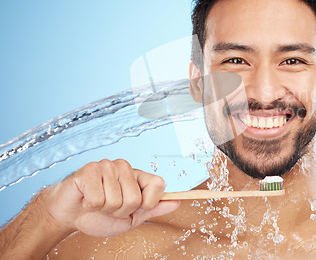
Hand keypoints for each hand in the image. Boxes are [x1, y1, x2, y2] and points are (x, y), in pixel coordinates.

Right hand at [44, 159, 179, 236]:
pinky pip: (99, 198)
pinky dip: (91, 206)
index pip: (158, 184)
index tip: (136, 208)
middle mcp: (124, 167)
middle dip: (121, 211)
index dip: (148, 203)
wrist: (70, 216)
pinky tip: (86, 199)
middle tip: (108, 208)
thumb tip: (178, 201)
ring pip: (117, 199)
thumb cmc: (100, 216)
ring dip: (105, 209)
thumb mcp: (132, 217)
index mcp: (137, 176)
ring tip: (96, 203)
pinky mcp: (89, 170)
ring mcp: (107, 166)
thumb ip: (153, 208)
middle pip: (136, 198)